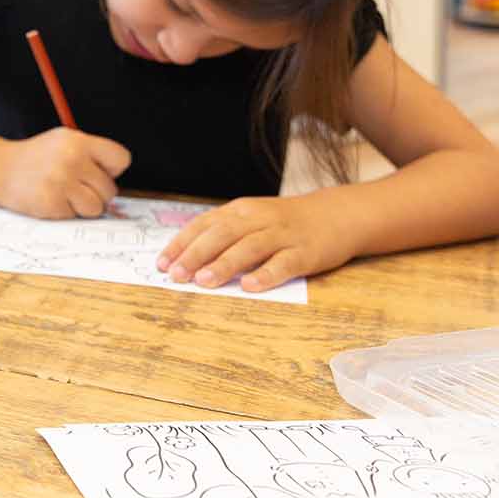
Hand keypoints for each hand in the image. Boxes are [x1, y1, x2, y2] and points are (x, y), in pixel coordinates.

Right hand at [0, 128, 131, 218]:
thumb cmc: (35, 158)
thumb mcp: (63, 142)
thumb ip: (91, 156)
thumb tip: (115, 184)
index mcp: (78, 141)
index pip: (120, 159)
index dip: (111, 170)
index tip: (96, 171)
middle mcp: (72, 159)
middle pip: (110, 189)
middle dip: (96, 192)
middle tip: (74, 186)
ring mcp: (61, 182)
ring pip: (97, 207)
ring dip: (84, 206)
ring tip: (64, 194)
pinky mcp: (51, 203)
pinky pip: (75, 217)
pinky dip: (65, 212)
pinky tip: (49, 199)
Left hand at [157, 195, 359, 291]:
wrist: (336, 215)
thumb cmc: (285, 223)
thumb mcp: (252, 219)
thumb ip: (224, 235)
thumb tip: (187, 260)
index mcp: (240, 211)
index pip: (204, 225)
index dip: (181, 244)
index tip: (162, 264)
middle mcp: (258, 219)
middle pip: (221, 234)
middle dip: (195, 255)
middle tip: (176, 275)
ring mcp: (282, 235)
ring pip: (248, 247)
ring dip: (223, 264)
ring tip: (203, 282)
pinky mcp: (305, 252)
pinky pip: (283, 264)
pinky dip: (265, 274)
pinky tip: (250, 287)